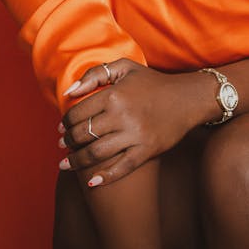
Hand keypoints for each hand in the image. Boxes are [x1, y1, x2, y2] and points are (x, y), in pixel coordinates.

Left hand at [57, 59, 204, 186]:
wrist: (186, 98)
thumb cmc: (152, 82)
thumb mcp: (124, 68)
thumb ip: (95, 74)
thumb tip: (69, 92)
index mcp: (114, 94)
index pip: (78, 113)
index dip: (65, 123)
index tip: (62, 128)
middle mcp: (122, 115)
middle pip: (84, 134)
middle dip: (68, 142)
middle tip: (63, 145)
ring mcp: (135, 135)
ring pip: (96, 153)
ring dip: (76, 161)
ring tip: (67, 163)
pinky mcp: (146, 150)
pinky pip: (121, 168)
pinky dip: (104, 177)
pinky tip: (91, 181)